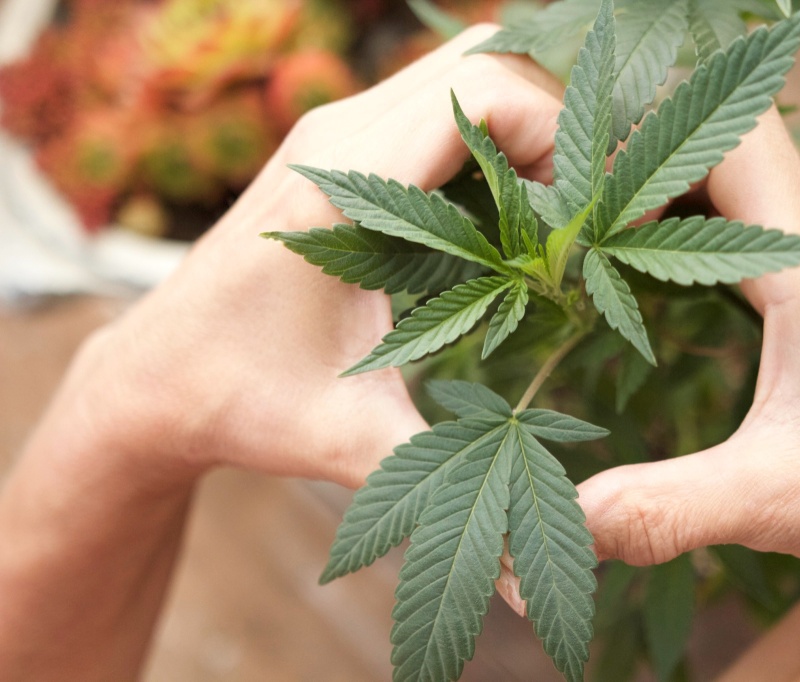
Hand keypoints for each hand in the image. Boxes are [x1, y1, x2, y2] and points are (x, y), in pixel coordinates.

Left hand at [0, 27, 565, 679]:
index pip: (488, 94)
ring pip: (468, 69)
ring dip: (531, 120)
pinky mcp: (345, 146)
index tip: (594, 219)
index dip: (566, 138)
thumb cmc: (243, 401)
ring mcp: (340, 128)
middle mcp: (341, 129)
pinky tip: (518, 206)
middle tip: (594, 206)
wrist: (157, 373)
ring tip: (566, 207)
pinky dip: (498, 131)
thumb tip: (525, 579)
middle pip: (488, 58)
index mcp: (346, 179)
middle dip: (561, 118)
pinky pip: (443, 100)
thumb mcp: (346, 442)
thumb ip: (440, 486)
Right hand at [574, 108, 799, 678]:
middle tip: (572, 219)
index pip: (726, 144)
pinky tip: (649, 278)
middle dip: (639, 165)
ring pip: (737, 181)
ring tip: (593, 240)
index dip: (644, 156)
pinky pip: (747, 225)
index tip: (583, 213)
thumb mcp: (775, 501)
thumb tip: (567, 523)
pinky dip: (689, 229)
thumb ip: (661, 510)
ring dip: (665, 194)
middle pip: (723, 145)